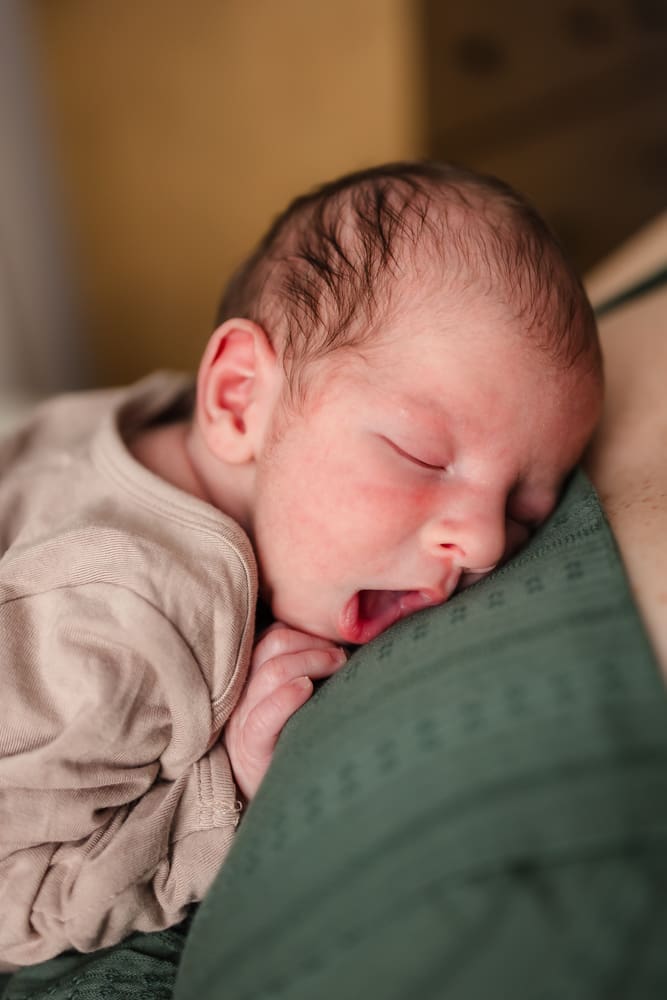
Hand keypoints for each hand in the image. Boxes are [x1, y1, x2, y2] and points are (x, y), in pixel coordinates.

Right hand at [224, 623, 347, 800]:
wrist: (275, 809)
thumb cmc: (294, 749)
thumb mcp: (298, 708)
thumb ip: (308, 676)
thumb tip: (349, 649)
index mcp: (252, 680)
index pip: (272, 635)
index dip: (305, 632)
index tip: (334, 644)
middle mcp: (242, 695)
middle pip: (273, 644)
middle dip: (313, 643)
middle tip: (341, 657)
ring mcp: (242, 722)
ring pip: (271, 671)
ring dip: (310, 660)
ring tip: (337, 667)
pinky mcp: (250, 750)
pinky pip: (263, 717)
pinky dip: (286, 697)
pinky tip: (306, 689)